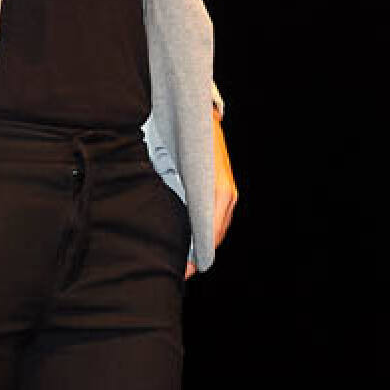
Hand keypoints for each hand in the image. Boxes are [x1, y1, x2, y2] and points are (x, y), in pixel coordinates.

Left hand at [186, 111, 237, 278]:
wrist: (202, 118)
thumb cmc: (183, 140)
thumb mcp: (171, 166)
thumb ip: (171, 192)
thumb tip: (159, 225)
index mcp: (215, 191)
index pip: (207, 236)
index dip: (194, 257)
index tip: (183, 271)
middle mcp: (226, 194)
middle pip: (214, 237)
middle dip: (198, 255)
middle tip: (180, 271)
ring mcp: (229, 192)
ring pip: (218, 229)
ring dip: (203, 245)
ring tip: (185, 260)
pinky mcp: (227, 189)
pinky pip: (219, 219)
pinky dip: (208, 232)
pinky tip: (193, 240)